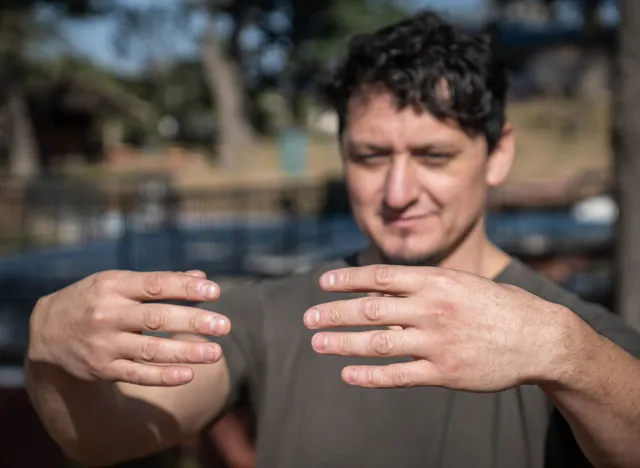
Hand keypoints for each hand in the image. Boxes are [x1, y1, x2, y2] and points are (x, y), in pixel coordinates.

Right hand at [28, 270, 229, 386]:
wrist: (46, 334)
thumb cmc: (95, 300)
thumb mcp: (118, 283)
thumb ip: (159, 282)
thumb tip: (202, 278)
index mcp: (113, 286)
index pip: (155, 284)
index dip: (186, 287)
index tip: (215, 291)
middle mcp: (107, 313)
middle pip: (156, 318)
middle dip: (194, 321)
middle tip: (225, 325)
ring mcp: (103, 343)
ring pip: (150, 349)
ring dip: (186, 352)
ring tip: (216, 353)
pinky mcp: (102, 368)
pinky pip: (137, 374)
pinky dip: (163, 375)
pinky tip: (188, 374)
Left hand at [303, 265, 576, 390]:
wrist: (538, 337)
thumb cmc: (494, 305)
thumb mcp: (460, 283)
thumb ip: (422, 286)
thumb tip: (379, 289)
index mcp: (436, 281)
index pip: (380, 277)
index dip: (348, 280)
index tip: (323, 282)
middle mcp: (433, 309)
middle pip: (371, 310)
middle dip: (335, 313)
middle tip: (309, 317)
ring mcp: (437, 342)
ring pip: (379, 343)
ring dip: (343, 343)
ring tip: (318, 343)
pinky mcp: (444, 372)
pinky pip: (399, 375)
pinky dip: (370, 375)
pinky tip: (348, 374)